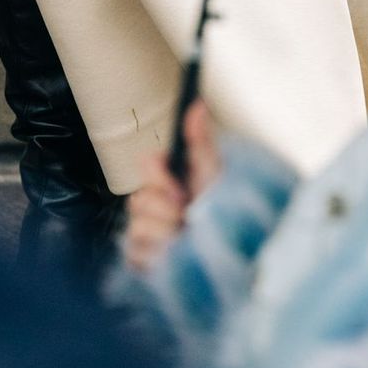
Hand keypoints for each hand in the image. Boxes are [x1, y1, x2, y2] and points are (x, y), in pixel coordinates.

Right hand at [123, 101, 221, 272]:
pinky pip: (136, 254)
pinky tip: (176, 258)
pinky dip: (160, 257)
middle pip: (138, 199)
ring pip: (137, 227)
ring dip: (167, 236)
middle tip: (189, 219)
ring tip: (187, 242)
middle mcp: (152, 207)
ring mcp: (144, 236)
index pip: (147, 165)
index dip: (160, 178)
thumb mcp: (214, 178)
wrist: (232, 262)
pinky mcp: (140, 262)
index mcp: (168, 182)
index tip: (181, 191)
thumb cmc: (224, 218)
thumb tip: (197, 104)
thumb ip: (201, 143)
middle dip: (167, 210)